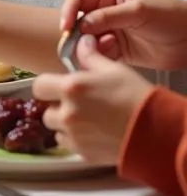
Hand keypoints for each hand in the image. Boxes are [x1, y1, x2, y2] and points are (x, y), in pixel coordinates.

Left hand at [32, 34, 154, 162]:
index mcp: (71, 88)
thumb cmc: (136, 97)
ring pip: (55, 129)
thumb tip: (82, 43)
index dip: (47, 86)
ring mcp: (74, 135)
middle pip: (45, 110)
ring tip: (86, 120)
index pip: (39, 86)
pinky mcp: (83, 153)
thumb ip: (90, 57)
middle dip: (57, 107)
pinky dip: (75, 140)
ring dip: (65, 125)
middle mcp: (67, 113)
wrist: (157, 131)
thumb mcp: (114, 70)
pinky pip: (69, 144)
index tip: (57, 87)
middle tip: (76, 104)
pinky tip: (93, 133)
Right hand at [59, 0, 186, 69]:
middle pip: (78, 21)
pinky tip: (114, 56)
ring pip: (87, 40)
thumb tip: (81, 24)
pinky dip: (100, 57)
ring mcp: (111, 32)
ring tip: (106, 49)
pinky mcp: (118, 51)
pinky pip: (99, 55)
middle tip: (78, 46)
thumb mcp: (138, 10)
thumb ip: (109, 16)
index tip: (65, 28)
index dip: (68, 11)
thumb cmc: (169, 15)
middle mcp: (106, 13)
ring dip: (89, 47)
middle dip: (75, 34)